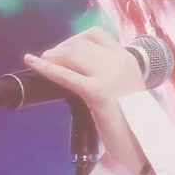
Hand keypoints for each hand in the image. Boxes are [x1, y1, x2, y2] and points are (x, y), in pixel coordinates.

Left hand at [23, 26, 145, 110]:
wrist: (143, 140)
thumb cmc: (134, 119)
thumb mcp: (127, 87)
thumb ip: (112, 74)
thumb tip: (85, 68)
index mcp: (127, 59)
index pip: (96, 34)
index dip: (75, 39)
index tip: (66, 50)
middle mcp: (119, 62)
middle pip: (80, 44)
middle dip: (60, 49)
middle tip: (49, 59)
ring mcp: (109, 76)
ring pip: (72, 54)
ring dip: (52, 55)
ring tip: (42, 62)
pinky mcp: (97, 92)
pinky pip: (65, 75)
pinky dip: (44, 67)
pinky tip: (30, 62)